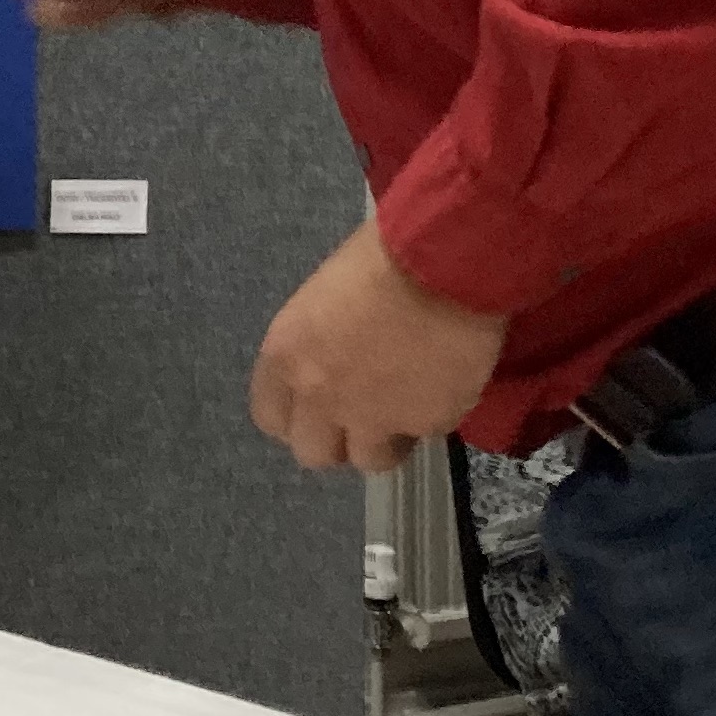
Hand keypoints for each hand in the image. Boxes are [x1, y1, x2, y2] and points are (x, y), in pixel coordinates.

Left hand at [251, 218, 507, 473]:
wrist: (444, 263)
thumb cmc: (381, 255)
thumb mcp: (323, 298)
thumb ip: (318, 344)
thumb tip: (335, 359)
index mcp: (286, 358)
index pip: (271, 417)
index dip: (297, 416)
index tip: (319, 407)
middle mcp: (321, 397)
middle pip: (314, 452)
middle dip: (338, 439)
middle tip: (364, 414)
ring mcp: (374, 417)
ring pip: (370, 460)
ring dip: (385, 441)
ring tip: (407, 408)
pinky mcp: (427, 423)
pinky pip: (427, 433)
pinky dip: (434, 416)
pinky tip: (445, 383)